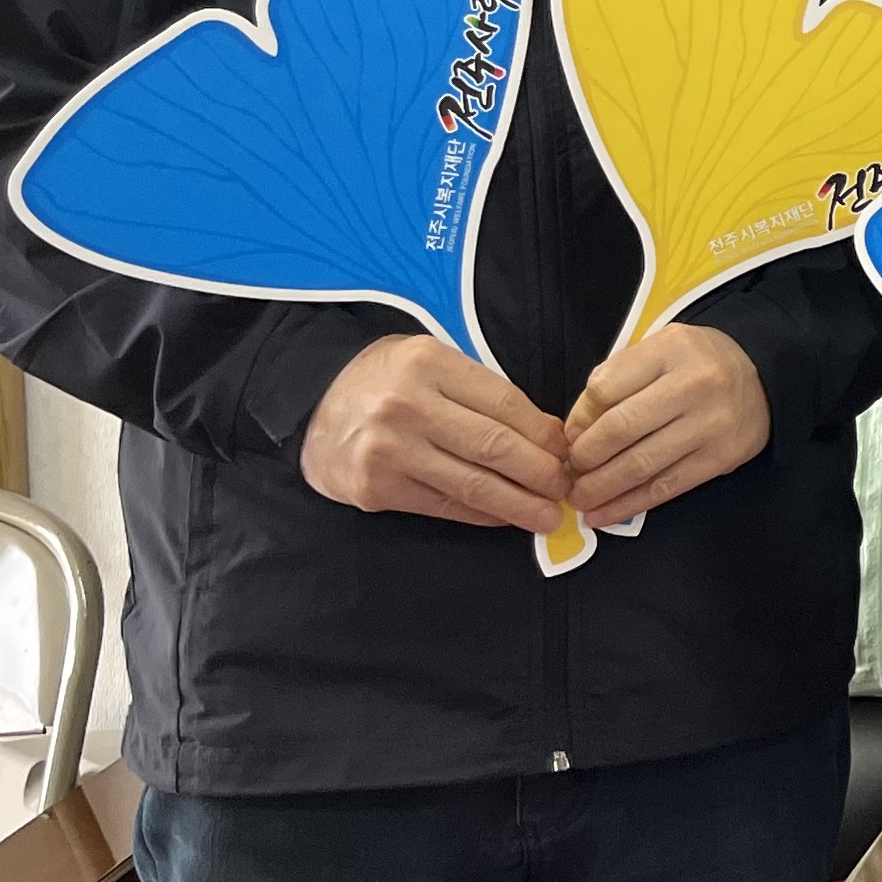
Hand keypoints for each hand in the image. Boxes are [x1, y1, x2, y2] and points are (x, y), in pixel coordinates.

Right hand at [300, 334, 568, 532]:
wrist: (312, 406)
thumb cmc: (387, 381)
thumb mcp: (433, 364)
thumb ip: (484, 394)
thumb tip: (548, 437)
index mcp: (428, 364)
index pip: (506, 405)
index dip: (545, 435)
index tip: (569, 453)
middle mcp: (406, 407)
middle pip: (494, 447)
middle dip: (541, 474)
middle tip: (568, 490)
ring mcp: (388, 451)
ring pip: (472, 485)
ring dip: (518, 505)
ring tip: (548, 516)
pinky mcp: (375, 489)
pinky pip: (443, 506)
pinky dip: (481, 514)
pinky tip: (504, 517)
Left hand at [563, 324, 769, 525]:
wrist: (766, 380)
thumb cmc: (698, 364)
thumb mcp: (660, 349)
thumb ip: (619, 378)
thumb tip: (576, 430)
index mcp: (671, 349)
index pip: (606, 387)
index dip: (579, 418)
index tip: (569, 436)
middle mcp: (693, 385)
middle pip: (621, 428)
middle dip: (585, 456)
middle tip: (570, 470)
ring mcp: (710, 424)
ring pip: (641, 464)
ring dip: (600, 487)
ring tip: (579, 498)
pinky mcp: (720, 459)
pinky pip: (665, 487)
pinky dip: (628, 505)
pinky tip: (603, 514)